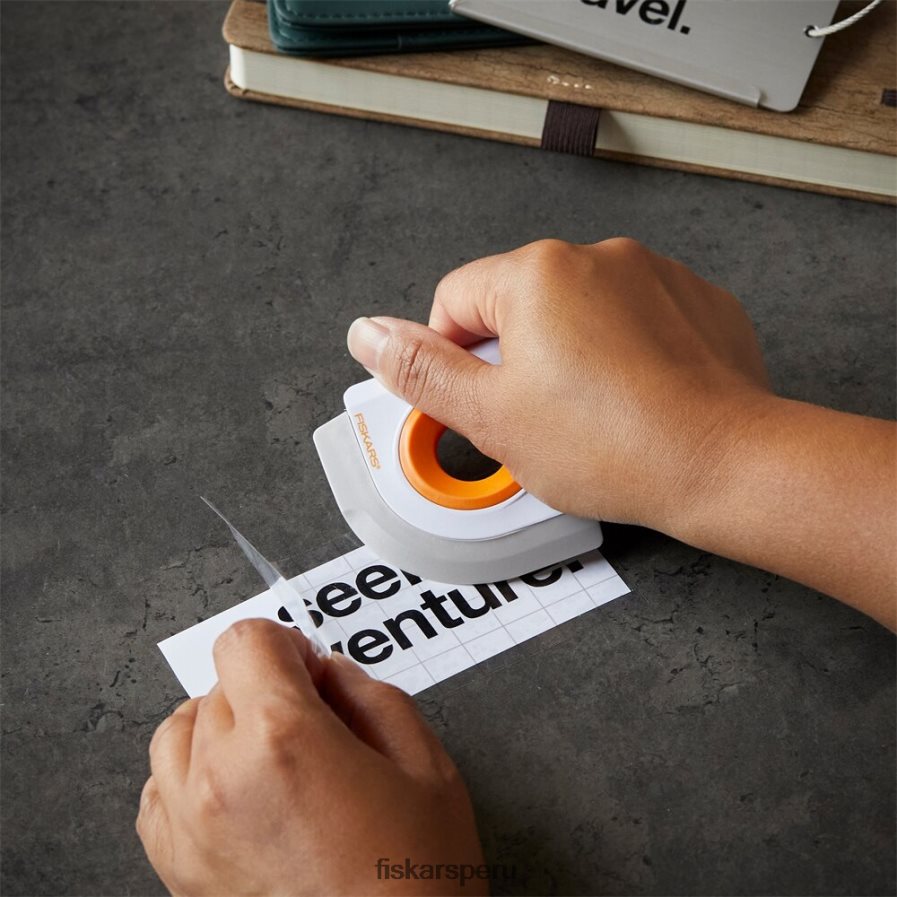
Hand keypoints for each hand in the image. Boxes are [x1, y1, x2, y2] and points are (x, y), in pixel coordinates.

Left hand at [138, 620, 484, 895]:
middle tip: (312, 722)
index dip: (284, 644)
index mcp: (284, 738)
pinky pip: (159, 791)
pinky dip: (192, 777)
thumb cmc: (415, 880)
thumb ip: (369, 693)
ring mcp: (191, 828)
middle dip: (267, 688)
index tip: (307, 668)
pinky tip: (238, 792)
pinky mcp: (179, 871)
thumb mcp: (424, 763)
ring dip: (222, 727)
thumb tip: (326, 670)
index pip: (244, 640)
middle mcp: (221, 777)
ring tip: (270, 755)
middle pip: (219, 684)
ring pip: (179, 731)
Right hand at [347, 238, 769, 534]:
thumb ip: (422, 371)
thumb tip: (368, 335)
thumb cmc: (614, 445)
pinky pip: (633, 319)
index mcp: (536, 274)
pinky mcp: (694, 301)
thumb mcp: (492, 418)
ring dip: (568, 354)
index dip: (454, 359)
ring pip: (577, 312)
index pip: (454, 300)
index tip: (478, 401)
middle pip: (516, 304)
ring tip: (590, 414)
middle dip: (513, 359)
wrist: (725, 463)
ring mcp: (653, 274)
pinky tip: (631, 399)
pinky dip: (622, 353)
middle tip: (534, 417)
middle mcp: (597, 257)